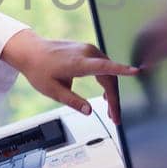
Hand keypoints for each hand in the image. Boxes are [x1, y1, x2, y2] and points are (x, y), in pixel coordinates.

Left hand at [1, 30, 138, 123]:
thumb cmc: (39, 69)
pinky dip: (107, 81)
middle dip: (114, 99)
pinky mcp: (87, 51)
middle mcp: (86, 53)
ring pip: (108, 72)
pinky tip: (105, 94)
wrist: (30, 51)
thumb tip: (89, 111)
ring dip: (111, 91)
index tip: (136, 72)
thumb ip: (72, 101)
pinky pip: (103, 66)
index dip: (122, 70)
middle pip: (109, 76)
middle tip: (115, 117)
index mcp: (78, 62)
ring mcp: (88, 50)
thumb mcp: (53, 91)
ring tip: (110, 110)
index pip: (105, 67)